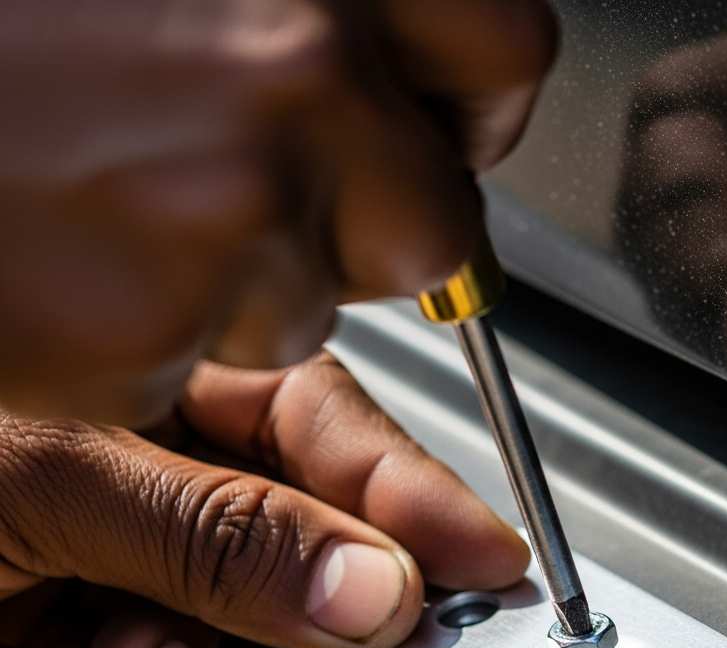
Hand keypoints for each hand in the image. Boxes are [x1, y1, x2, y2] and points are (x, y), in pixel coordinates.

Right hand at [0, 0, 556, 424]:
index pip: (501, 50)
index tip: (437, 125)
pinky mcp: (145, 318)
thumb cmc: (7, 25)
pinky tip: (64, 250)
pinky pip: (216, 357)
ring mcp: (226, 200)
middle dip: (367, 228)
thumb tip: (405, 48)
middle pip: (435, 221)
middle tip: (253, 189)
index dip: (471, 104)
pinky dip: (158, 331)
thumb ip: (285, 3)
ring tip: (102, 194)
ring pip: (320, 303)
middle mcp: (289, 59)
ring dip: (245, 279)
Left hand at [0, 352, 529, 647]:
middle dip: (267, 616)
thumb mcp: (60, 485)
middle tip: (309, 644)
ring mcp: (112, 540)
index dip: (418, 497)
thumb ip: (225, 541)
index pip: (329, 428)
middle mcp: (148, 457)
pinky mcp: (71, 617)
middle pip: (286, 546)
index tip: (491, 560)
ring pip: (211, 633)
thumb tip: (378, 590)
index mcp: (158, 374)